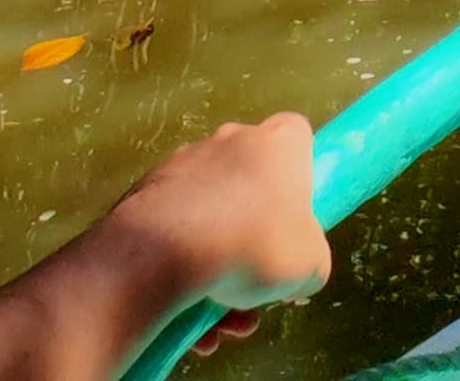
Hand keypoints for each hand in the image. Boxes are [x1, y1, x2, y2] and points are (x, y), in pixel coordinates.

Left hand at [98, 118, 332, 329]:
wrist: (172, 249)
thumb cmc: (258, 244)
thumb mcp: (311, 265)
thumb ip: (311, 261)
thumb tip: (298, 267)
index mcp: (280, 142)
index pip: (298, 138)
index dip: (299, 178)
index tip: (293, 218)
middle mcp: (233, 139)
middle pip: (250, 182)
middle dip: (253, 235)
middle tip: (253, 284)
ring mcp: (186, 162)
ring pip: (210, 214)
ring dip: (217, 263)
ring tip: (217, 322)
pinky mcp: (148, 190)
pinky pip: (174, 230)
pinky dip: (181, 267)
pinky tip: (186, 316)